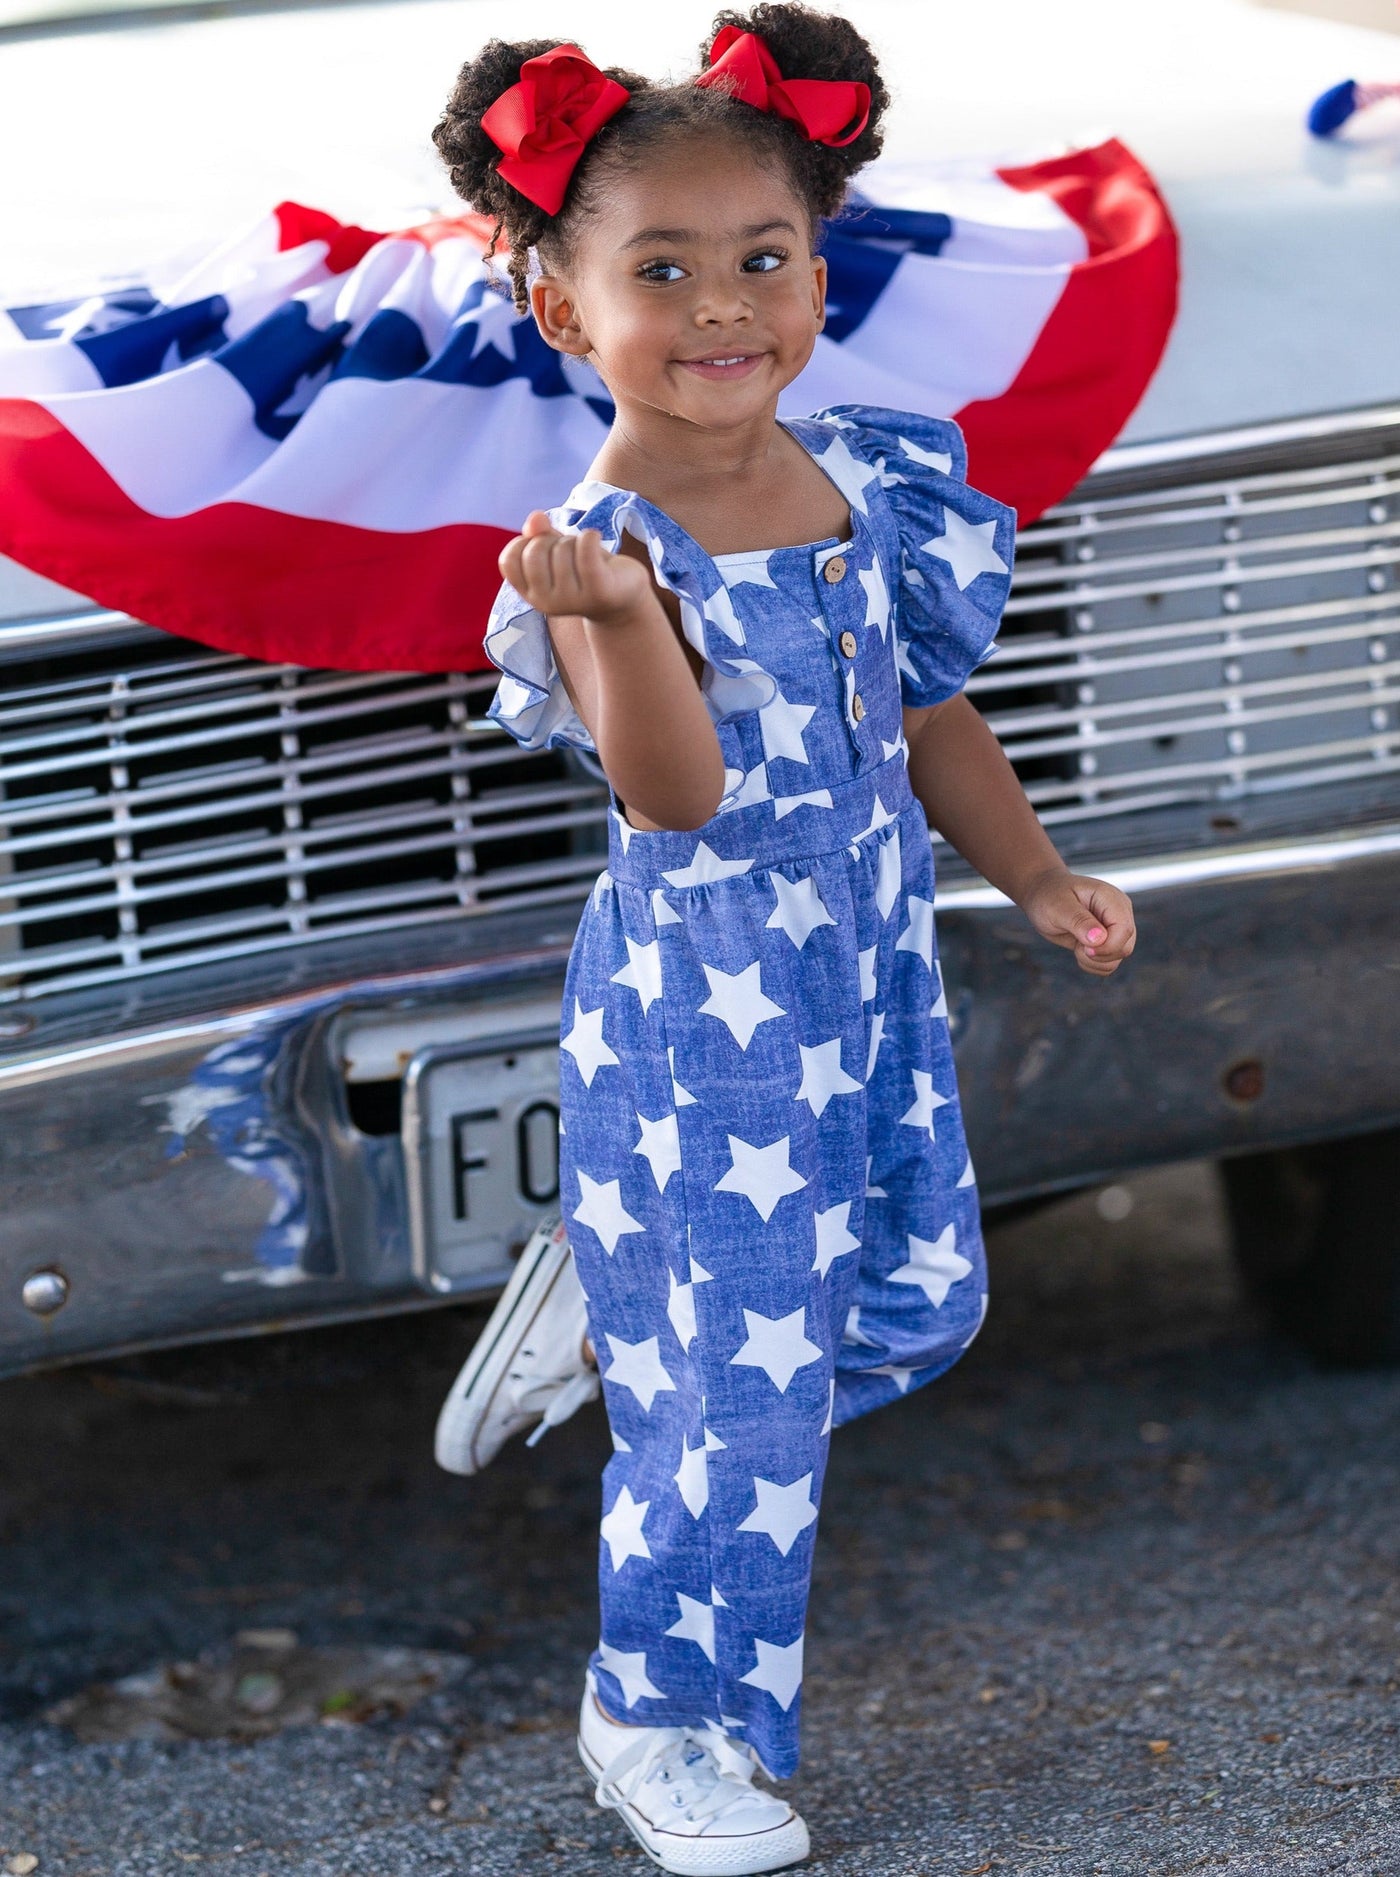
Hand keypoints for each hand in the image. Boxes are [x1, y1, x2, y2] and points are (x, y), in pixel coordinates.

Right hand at [498, 511, 653, 625]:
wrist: (623, 598)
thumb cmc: (584, 571)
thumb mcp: (557, 551)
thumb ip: (540, 534)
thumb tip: (536, 517)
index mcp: (531, 594)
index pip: (509, 560)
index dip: (524, 542)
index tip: (543, 545)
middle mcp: (546, 602)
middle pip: (534, 551)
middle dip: (552, 539)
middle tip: (569, 549)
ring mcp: (572, 600)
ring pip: (562, 549)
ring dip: (576, 541)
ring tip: (588, 554)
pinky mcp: (599, 591)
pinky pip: (586, 552)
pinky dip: (590, 536)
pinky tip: (596, 538)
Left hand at [1017, 866, 1136, 976]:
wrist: (1043, 895)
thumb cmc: (1049, 896)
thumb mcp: (1058, 907)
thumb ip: (1079, 921)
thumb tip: (1099, 938)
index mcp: (1112, 899)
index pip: (1124, 930)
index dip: (1107, 946)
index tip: (1083, 948)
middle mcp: (1119, 913)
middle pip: (1124, 947)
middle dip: (1099, 955)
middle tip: (1077, 945)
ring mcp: (1115, 928)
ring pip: (1118, 958)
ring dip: (1094, 961)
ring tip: (1076, 944)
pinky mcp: (1108, 940)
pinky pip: (1109, 963)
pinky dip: (1093, 963)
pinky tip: (1079, 948)